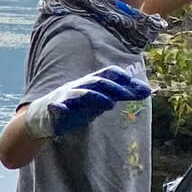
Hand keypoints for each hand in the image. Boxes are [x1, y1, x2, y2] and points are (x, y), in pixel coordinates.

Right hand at [23, 67, 151, 137]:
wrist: (45, 117)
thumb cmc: (77, 106)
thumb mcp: (101, 100)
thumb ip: (121, 94)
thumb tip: (147, 90)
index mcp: (91, 83)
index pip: (106, 74)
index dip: (120, 77)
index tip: (134, 83)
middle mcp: (79, 86)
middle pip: (97, 82)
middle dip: (113, 87)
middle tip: (129, 94)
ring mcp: (65, 97)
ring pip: (80, 93)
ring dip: (94, 96)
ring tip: (109, 103)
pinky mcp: (53, 110)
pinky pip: (55, 107)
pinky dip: (59, 107)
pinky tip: (61, 109)